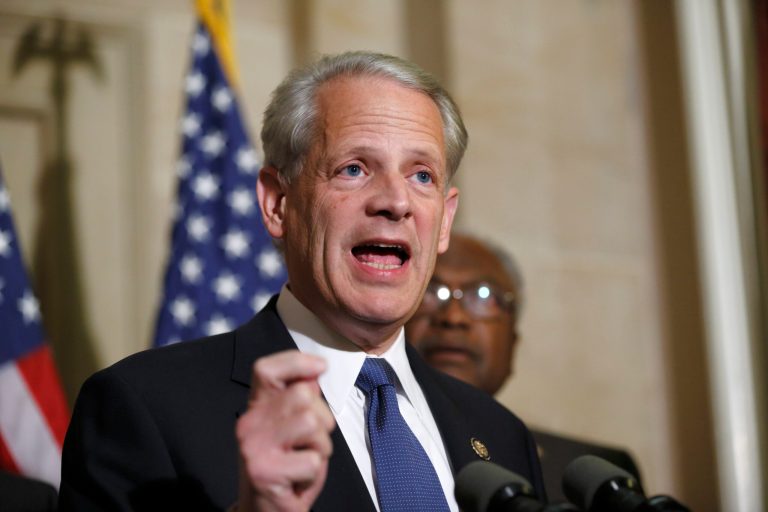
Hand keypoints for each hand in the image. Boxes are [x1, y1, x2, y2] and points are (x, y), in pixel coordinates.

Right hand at [235, 350, 335, 511]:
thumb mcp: (291, 429)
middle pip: (303, 395)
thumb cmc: (285, 468)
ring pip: (313, 424)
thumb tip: (314, 373)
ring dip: (321, 446)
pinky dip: (315, 474)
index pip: (266, 370)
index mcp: (255, 408)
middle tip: (309, 442)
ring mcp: (254, 447)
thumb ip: (299, 401)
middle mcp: (249, 424)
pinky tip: (298, 480)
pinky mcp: (265, 472)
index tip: (320, 367)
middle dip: (322, 418)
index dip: (296, 362)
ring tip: (304, 460)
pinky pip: (313, 459)